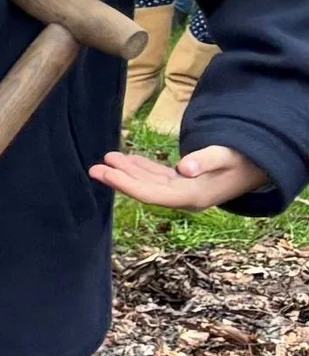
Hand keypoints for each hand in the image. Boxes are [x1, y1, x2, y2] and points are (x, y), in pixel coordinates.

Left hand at [92, 142, 264, 211]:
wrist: (259, 167)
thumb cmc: (243, 160)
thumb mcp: (227, 157)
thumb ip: (206, 160)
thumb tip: (184, 167)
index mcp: (193, 197)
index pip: (152, 194)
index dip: (126, 184)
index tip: (106, 173)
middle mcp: (184, 198)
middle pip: (146, 191)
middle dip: (120, 179)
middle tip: (95, 167)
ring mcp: (184, 191)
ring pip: (149, 183)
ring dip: (127, 172)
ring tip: (106, 159)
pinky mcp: (184, 184)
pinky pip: (158, 178)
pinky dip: (142, 169)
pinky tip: (127, 160)